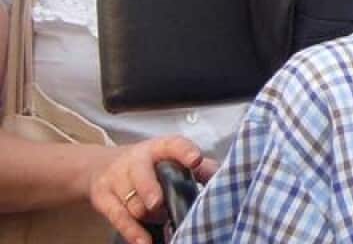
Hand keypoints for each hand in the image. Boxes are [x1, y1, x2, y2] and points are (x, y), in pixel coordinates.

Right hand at [88, 136, 217, 243]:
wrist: (102, 166)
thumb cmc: (150, 165)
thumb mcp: (172, 159)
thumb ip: (200, 168)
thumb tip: (223, 177)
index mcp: (159, 148)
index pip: (173, 145)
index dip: (185, 151)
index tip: (196, 160)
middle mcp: (136, 160)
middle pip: (141, 174)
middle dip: (150, 189)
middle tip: (157, 203)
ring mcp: (116, 178)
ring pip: (132, 201)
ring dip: (147, 215)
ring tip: (160, 219)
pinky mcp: (103, 198)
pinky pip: (118, 217)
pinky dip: (132, 231)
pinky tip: (143, 241)